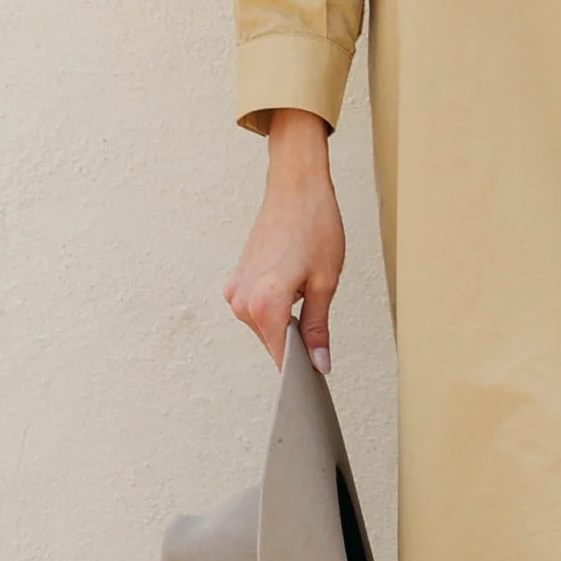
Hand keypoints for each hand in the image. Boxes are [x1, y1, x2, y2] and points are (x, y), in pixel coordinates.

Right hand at [223, 110, 343, 369]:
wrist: (296, 188)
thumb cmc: (315, 227)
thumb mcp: (326, 283)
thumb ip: (318, 329)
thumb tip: (319, 364)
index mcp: (265, 303)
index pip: (281, 356)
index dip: (302, 367)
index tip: (318, 373)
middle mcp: (242, 301)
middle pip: (273, 342)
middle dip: (295, 340)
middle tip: (320, 316)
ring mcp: (234, 291)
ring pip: (265, 326)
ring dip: (285, 319)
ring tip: (305, 287)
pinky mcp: (235, 281)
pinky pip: (256, 309)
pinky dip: (274, 306)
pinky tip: (291, 281)